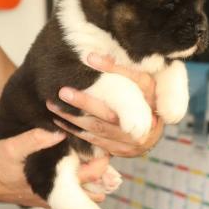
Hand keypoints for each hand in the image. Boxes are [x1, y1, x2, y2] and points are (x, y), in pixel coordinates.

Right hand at [0, 129, 108, 207]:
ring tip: (95, 154)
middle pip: (95, 185)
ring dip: (94, 177)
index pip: (92, 174)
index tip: (103, 142)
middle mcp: (58, 192)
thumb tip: (60, 131)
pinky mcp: (49, 193)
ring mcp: (54, 195)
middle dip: (103, 168)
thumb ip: (36, 139)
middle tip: (103, 146)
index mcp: (54, 181)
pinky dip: (83, 180)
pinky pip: (74, 190)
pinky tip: (80, 163)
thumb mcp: (13, 147)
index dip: (102, 159)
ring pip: (87, 191)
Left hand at [47, 54, 163, 156]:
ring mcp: (132, 142)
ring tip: (53, 106)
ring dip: (73, 118)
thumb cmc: (146, 99)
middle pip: (109, 112)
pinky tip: (61, 122)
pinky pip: (94, 142)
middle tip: (62, 91)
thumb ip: (117, 68)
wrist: (155, 129)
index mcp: (150, 100)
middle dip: (84, 102)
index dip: (113, 70)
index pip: (133, 81)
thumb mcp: (139, 79)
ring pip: (98, 129)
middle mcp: (143, 124)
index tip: (90, 58)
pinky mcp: (120, 151)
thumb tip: (91, 57)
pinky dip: (76, 132)